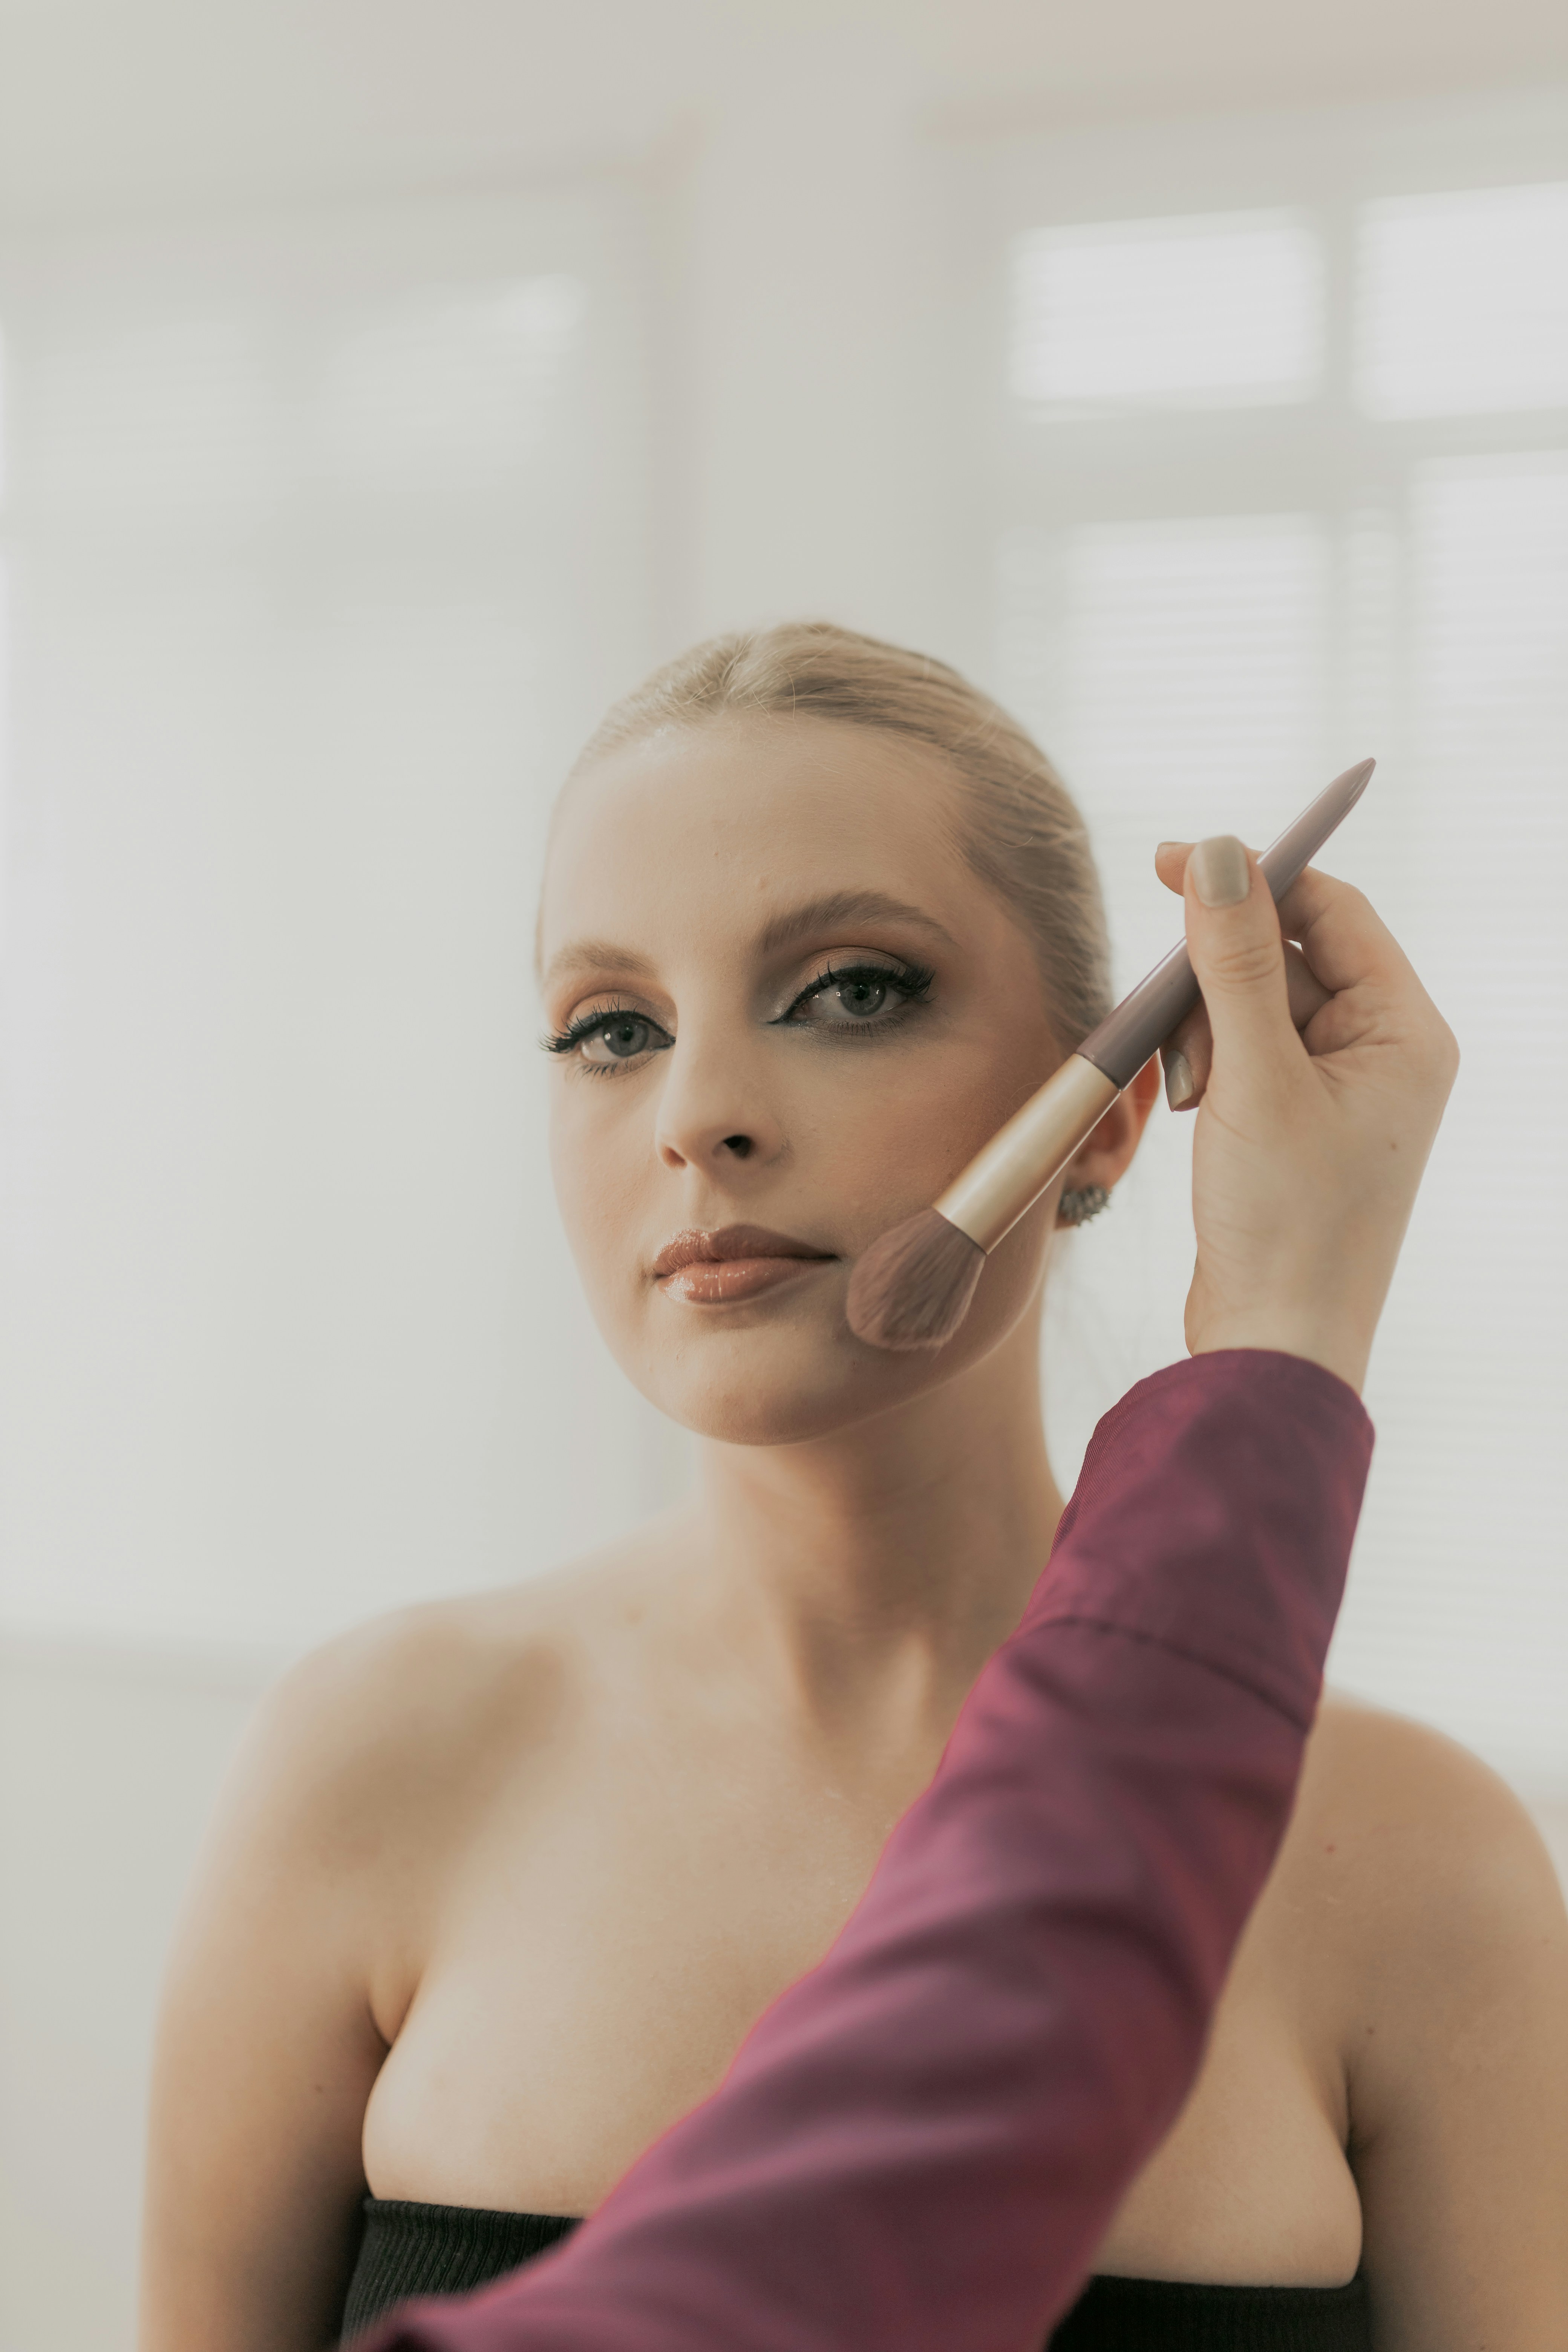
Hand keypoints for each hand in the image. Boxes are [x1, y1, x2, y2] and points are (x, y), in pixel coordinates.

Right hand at [1152, 835, 1457, 1393]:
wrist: (1270, 1343)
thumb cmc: (1285, 1223)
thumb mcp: (1255, 1078)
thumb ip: (1237, 962)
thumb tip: (1222, 856)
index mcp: (1405, 1033)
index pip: (1332, 911)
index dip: (1254, 878)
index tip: (1171, 862)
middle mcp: (1382, 1053)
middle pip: (1286, 956)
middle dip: (1217, 982)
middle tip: (1176, 1027)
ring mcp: (1338, 1091)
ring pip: (1251, 1006)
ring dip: (1204, 1032)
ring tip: (1194, 1097)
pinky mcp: (1293, 1123)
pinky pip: (1240, 1055)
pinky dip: (1204, 1068)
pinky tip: (1191, 1112)